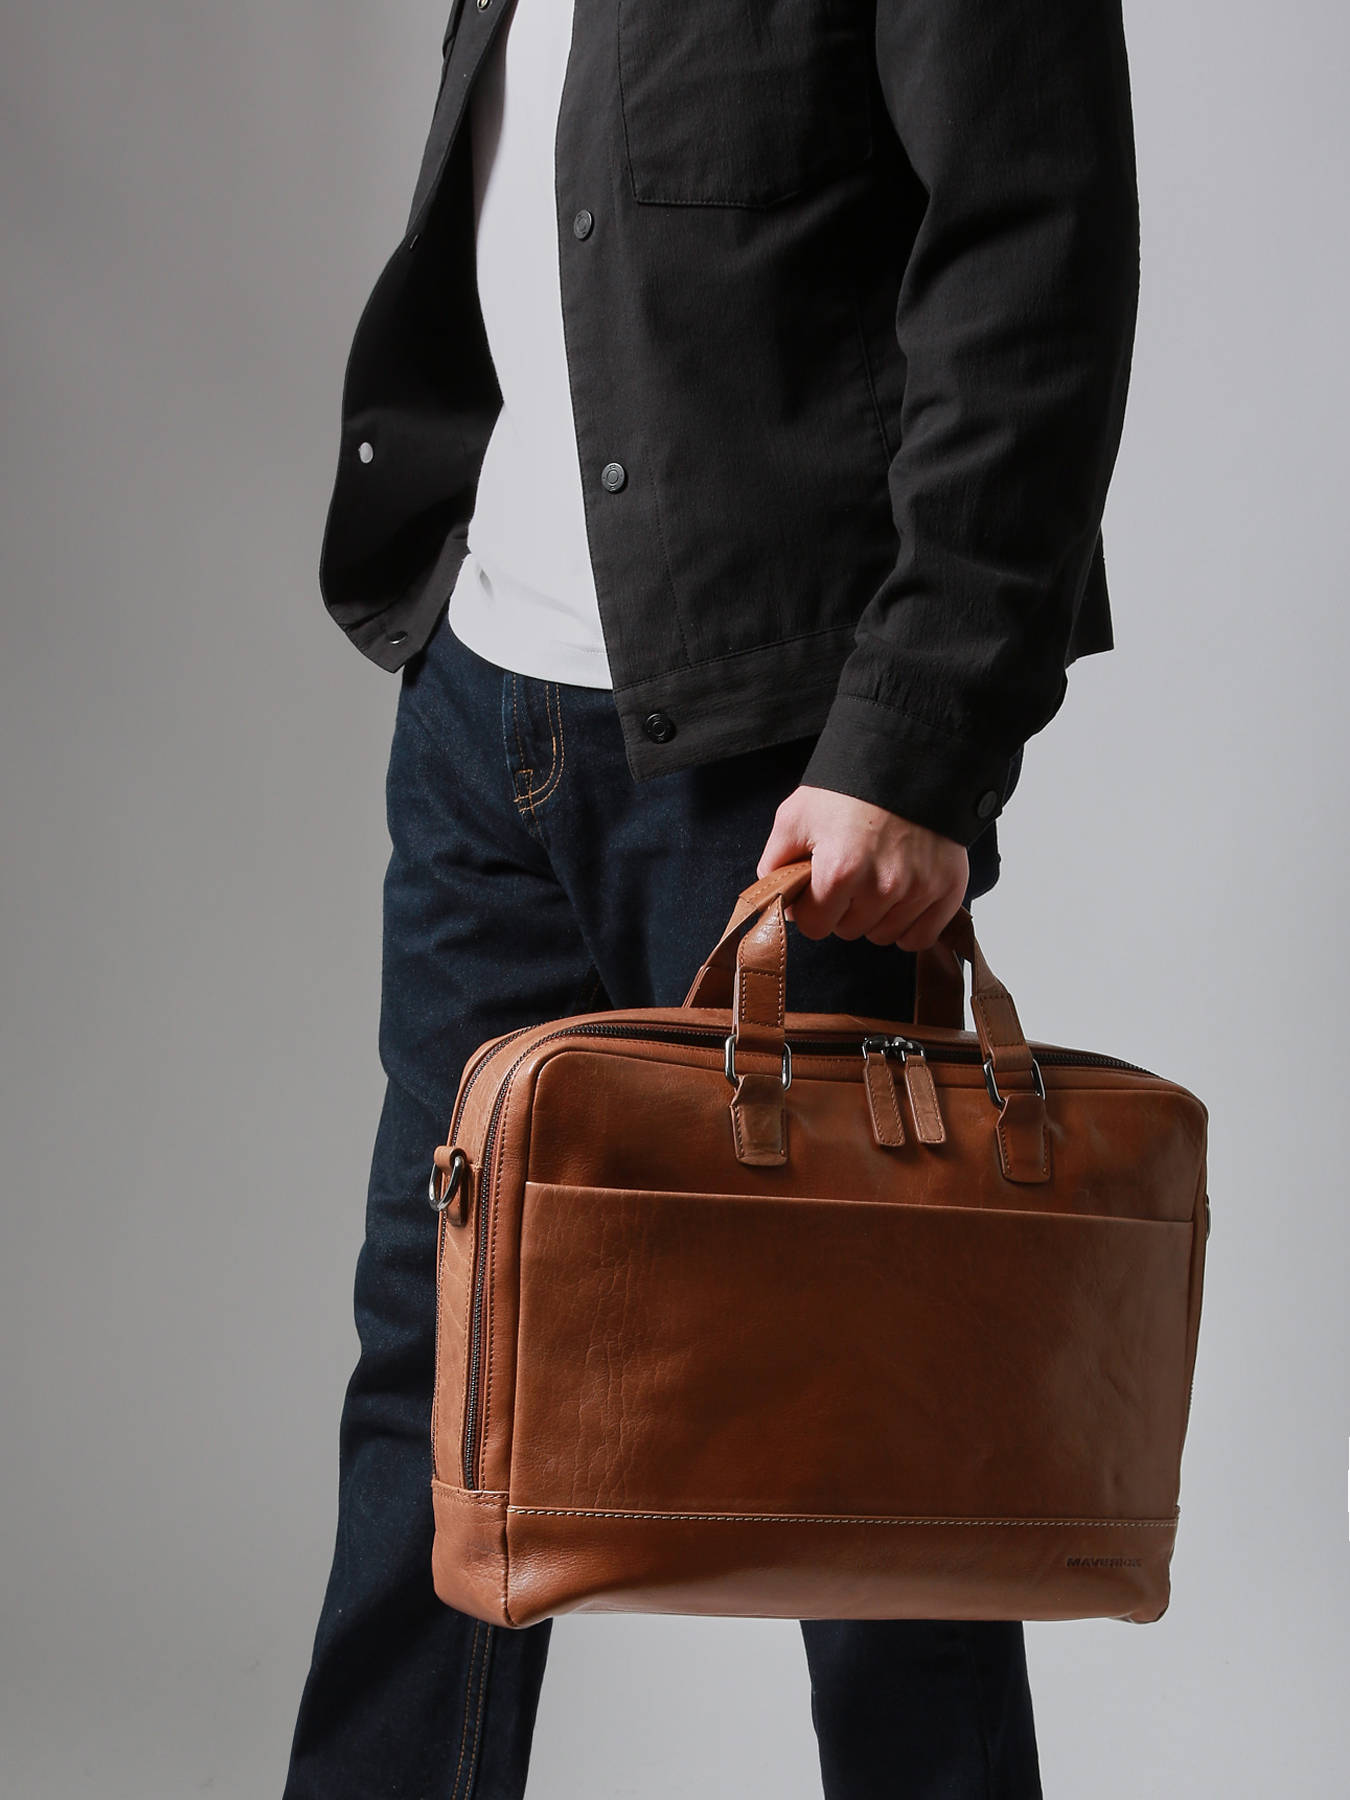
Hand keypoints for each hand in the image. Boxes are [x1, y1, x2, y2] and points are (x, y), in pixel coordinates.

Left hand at [755, 784, 968, 950]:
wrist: (910, 762)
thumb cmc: (851, 789)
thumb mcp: (796, 816)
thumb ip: (776, 860)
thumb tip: (777, 895)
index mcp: (839, 872)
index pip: (814, 927)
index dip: (810, 909)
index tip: (816, 891)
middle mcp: (881, 888)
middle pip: (849, 931)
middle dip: (842, 910)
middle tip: (849, 878)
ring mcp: (918, 891)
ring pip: (883, 936)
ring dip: (875, 918)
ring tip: (876, 880)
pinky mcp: (947, 890)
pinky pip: (920, 937)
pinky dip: (909, 927)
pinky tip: (900, 902)